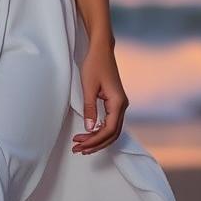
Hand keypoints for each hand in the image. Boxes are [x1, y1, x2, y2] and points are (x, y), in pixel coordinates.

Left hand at [71, 40, 128, 154]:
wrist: (101, 50)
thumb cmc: (94, 65)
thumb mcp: (88, 87)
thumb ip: (89, 108)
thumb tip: (89, 128)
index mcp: (118, 102)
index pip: (109, 129)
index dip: (95, 140)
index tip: (81, 145)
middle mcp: (122, 105)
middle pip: (112, 133)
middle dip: (96, 144)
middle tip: (78, 150)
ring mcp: (120, 104)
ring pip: (112, 130)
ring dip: (98, 139)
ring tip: (81, 146)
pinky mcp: (115, 102)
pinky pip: (110, 123)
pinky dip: (100, 131)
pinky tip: (89, 135)